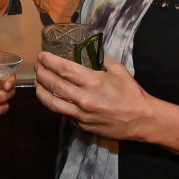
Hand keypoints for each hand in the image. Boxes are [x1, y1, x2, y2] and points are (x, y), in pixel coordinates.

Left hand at [34, 52, 152, 139]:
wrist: (141, 120)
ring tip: (37, 83)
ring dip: (41, 91)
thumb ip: (102, 60)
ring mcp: (81, 114)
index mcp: (93, 81)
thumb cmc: (131, 93)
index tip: (41, 55)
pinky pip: (64, 113)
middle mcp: (84, 98)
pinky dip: (56, 104)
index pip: (63, 69)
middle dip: (41, 73)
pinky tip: (53, 97)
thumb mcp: (118, 70)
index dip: (49, 61)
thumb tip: (91, 53)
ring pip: (52, 103)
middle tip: (37, 66)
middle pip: (53, 84)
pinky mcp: (82, 125)